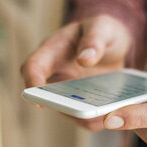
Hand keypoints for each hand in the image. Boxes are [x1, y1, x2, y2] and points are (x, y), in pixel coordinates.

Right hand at [21, 15, 130, 130]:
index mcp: (53, 51)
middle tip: (80, 109)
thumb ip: (94, 39)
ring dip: (80, 115)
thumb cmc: (102, 31)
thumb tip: (84, 59)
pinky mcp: (79, 103)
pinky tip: (110, 113)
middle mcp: (54, 74)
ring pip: (66, 111)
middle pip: (45, 96)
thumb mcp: (102, 27)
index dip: (32, 83)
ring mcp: (66, 91)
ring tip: (101, 111)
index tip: (40, 99)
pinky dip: (94, 119)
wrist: (113, 46)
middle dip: (60, 106)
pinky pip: (82, 118)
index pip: (33, 66)